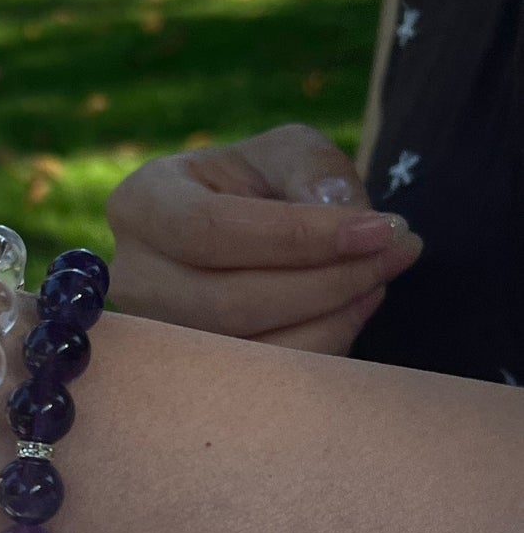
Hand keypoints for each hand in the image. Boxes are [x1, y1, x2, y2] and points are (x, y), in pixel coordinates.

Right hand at [105, 125, 423, 350]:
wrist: (244, 231)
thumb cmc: (262, 185)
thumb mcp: (288, 152)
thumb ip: (314, 171)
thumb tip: (341, 216)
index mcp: (141, 203)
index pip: (210, 230)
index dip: (297, 236)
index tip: (380, 229)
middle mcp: (133, 276)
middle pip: (227, 301)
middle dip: (327, 280)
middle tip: (399, 251)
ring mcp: (157, 337)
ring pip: (247, 349)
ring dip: (332, 315)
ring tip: (381, 275)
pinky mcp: (193, 378)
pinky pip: (264, 381)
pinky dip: (323, 345)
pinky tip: (357, 307)